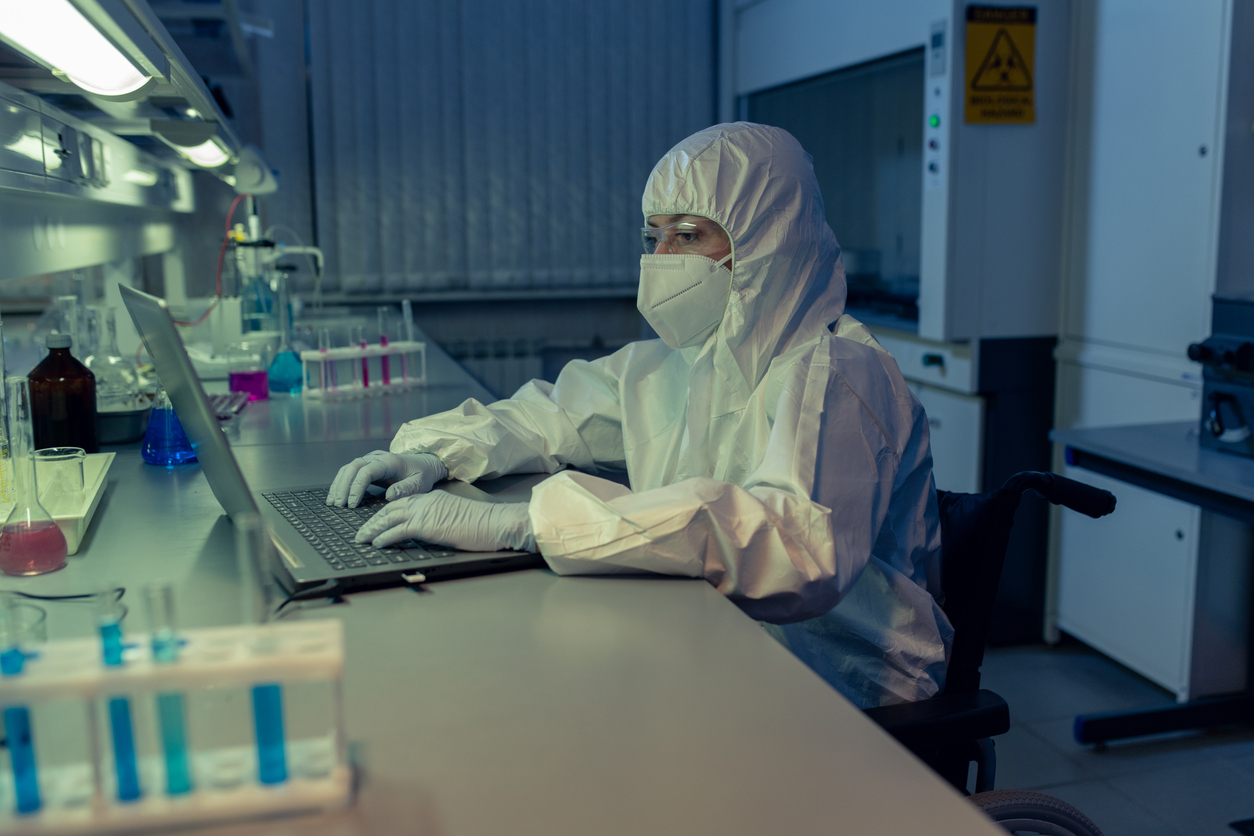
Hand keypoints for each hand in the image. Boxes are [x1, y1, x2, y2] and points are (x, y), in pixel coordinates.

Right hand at [326, 451, 447, 506]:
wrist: (424, 464)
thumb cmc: (422, 475)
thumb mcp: (420, 484)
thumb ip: (406, 489)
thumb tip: (389, 496)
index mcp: (390, 462)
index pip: (367, 471)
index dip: (357, 487)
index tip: (352, 504)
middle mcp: (377, 457)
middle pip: (353, 467)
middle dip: (343, 486)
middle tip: (338, 505)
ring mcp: (370, 459)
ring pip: (348, 468)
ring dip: (338, 485)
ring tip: (332, 503)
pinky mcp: (367, 465)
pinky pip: (350, 471)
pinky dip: (341, 483)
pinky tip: (336, 496)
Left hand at [355, 491, 535, 552]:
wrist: (494, 522)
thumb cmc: (482, 524)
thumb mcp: (454, 518)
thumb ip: (437, 520)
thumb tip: (426, 532)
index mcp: (432, 498)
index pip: (402, 504)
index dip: (385, 514)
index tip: (374, 524)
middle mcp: (425, 501)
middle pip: (390, 509)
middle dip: (372, 521)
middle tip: (360, 533)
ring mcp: (425, 511)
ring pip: (389, 518)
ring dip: (372, 529)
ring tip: (361, 539)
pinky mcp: (427, 524)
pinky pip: (398, 530)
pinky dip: (385, 537)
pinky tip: (377, 544)